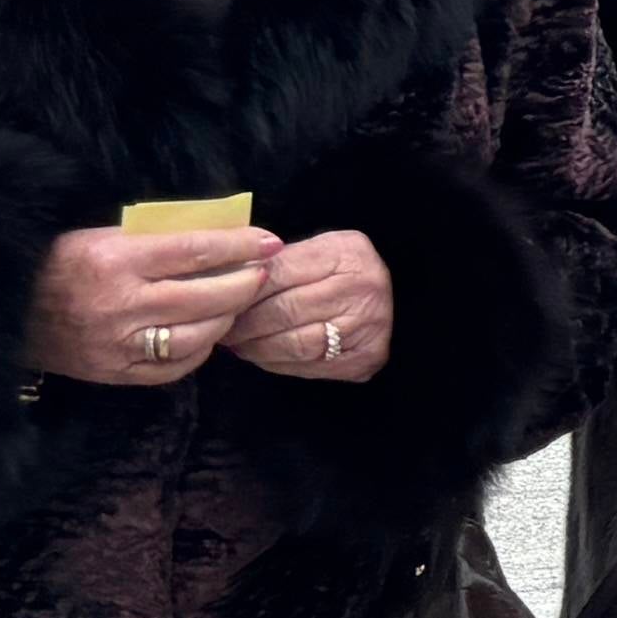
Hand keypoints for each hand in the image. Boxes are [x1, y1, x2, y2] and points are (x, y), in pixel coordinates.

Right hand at [27, 223, 277, 388]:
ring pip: (200, 334)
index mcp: (116, 260)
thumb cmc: (60, 263)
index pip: (196, 250)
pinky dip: (201, 349)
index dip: (241, 245)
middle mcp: (121, 304)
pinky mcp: (115, 373)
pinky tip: (208, 332)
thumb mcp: (103, 236)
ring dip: (229, 317)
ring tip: (238, 301)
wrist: (7, 312)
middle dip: (247, 282)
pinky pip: (177, 366)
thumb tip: (224, 231)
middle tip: (263, 272)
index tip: (270, 241)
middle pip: (208, 296)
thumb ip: (159, 237)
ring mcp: (118, 344)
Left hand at [220, 229, 396, 383]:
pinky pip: (306, 366)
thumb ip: (280, 262)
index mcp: (347, 253)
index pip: (277, 273)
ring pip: (291, 343)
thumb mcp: (320, 251)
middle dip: (242, 323)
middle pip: (282, 311)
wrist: (399, 299)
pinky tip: (262, 354)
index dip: (240, 289)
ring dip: (253, 347)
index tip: (216, 298)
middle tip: (219, 326)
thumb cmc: (345, 272)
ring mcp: (367, 327)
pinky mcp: (365, 359)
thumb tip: (222, 279)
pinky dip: (275, 362)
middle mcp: (362, 289)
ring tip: (236, 342)